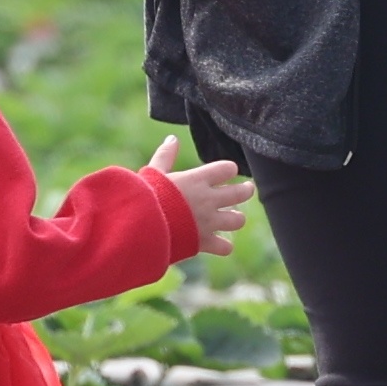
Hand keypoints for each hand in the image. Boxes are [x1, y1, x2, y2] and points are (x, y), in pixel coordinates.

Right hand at [154, 139, 254, 254]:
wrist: (140, 226)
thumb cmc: (145, 197)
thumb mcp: (153, 172)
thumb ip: (165, 155)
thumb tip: (173, 139)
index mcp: (197, 180)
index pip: (227, 168)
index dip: (228, 169)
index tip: (226, 171)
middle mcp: (208, 200)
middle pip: (241, 193)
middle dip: (246, 190)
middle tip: (246, 189)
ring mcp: (208, 222)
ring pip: (238, 220)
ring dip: (236, 218)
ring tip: (233, 217)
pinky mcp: (204, 242)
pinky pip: (225, 247)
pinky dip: (223, 246)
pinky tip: (218, 243)